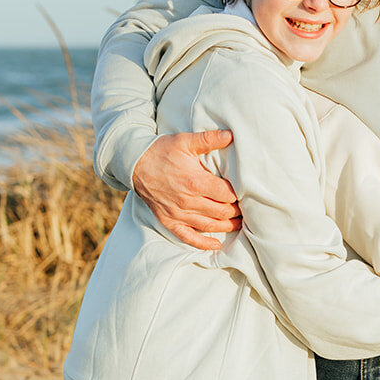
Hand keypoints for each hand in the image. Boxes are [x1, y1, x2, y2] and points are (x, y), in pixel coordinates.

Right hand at [130, 131, 241, 250]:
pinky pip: (188, 237)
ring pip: (210, 225)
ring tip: (238, 224)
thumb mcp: (185, 141)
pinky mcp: (169, 221)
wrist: (135, 164)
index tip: (244, 192)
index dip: (238, 194)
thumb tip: (230, 134)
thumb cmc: (161, 151)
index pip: (226, 194)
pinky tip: (216, 244)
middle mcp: (188, 201)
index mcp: (196, 181)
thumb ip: (208, 139)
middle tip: (245, 208)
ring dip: (227, 226)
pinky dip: (203, 243)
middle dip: (236, 211)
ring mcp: (178, 214)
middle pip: (222, 212)